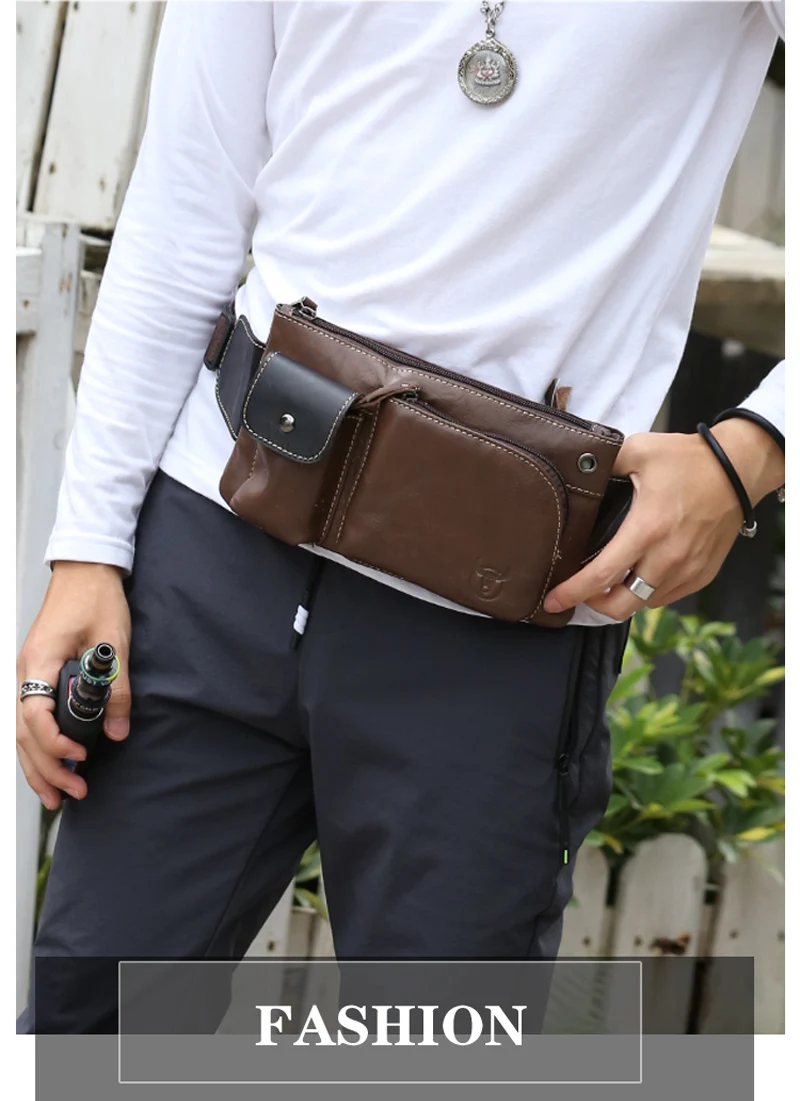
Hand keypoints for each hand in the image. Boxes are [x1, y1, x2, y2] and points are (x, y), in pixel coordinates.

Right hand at [16, 562, 130, 808]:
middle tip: (73, 793)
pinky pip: (28, 719)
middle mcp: (24, 671)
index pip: (34, 716)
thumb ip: (116, 688)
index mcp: (38, 661)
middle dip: (45, 768)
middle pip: (22, 733)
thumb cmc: (96, 597)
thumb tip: (118, 732)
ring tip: (56, 796)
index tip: (80, 758)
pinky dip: (37, 746)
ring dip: (37, 765)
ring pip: (20, 732)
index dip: (54, 743)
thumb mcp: (114, 642)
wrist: (85, 571)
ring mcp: (27, 674)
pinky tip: (51, 765)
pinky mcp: (36, 675)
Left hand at [543, 420, 784, 619]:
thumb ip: (603, 463)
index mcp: (646, 529)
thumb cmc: (688, 459)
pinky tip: (638, 577)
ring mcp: (687, 570)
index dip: (571, 593)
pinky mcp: (702, 574)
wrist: (738, 470)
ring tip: (608, 583)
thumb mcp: (638, 450)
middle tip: (580, 593)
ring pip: (644, 604)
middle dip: (593, 606)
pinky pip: (667, 597)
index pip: (601, 576)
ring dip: (622, 599)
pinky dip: (647, 594)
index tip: (551, 601)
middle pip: (621, 605)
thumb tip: (575, 469)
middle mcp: (667, 557)